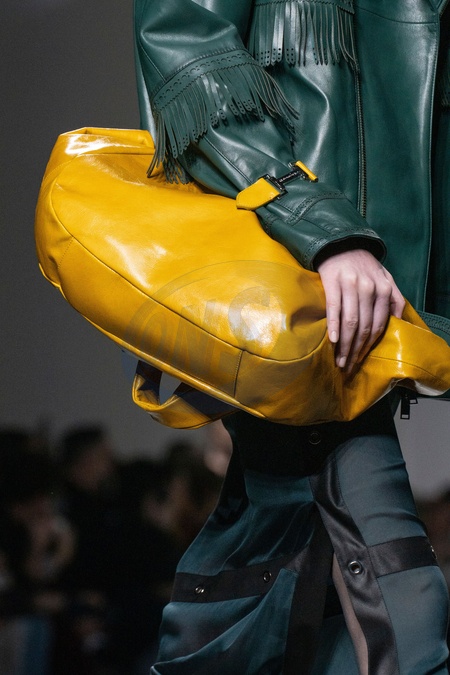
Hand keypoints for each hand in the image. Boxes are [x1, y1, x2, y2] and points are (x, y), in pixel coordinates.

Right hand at [317, 249, 404, 370]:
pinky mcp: (333, 283)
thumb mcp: (386, 278)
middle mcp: (370, 289)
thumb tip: (399, 322)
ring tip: (338, 361)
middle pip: (363, 328)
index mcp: (384, 289)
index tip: (359, 362)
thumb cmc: (364, 265)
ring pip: (350, 322)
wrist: (341, 243)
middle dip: (355, 351)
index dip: (368, 347)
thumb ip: (395, 298)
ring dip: (344, 346)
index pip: (378, 325)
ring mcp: (351, 286)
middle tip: (347, 368)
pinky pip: (334, 309)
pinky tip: (332, 341)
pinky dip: (334, 326)